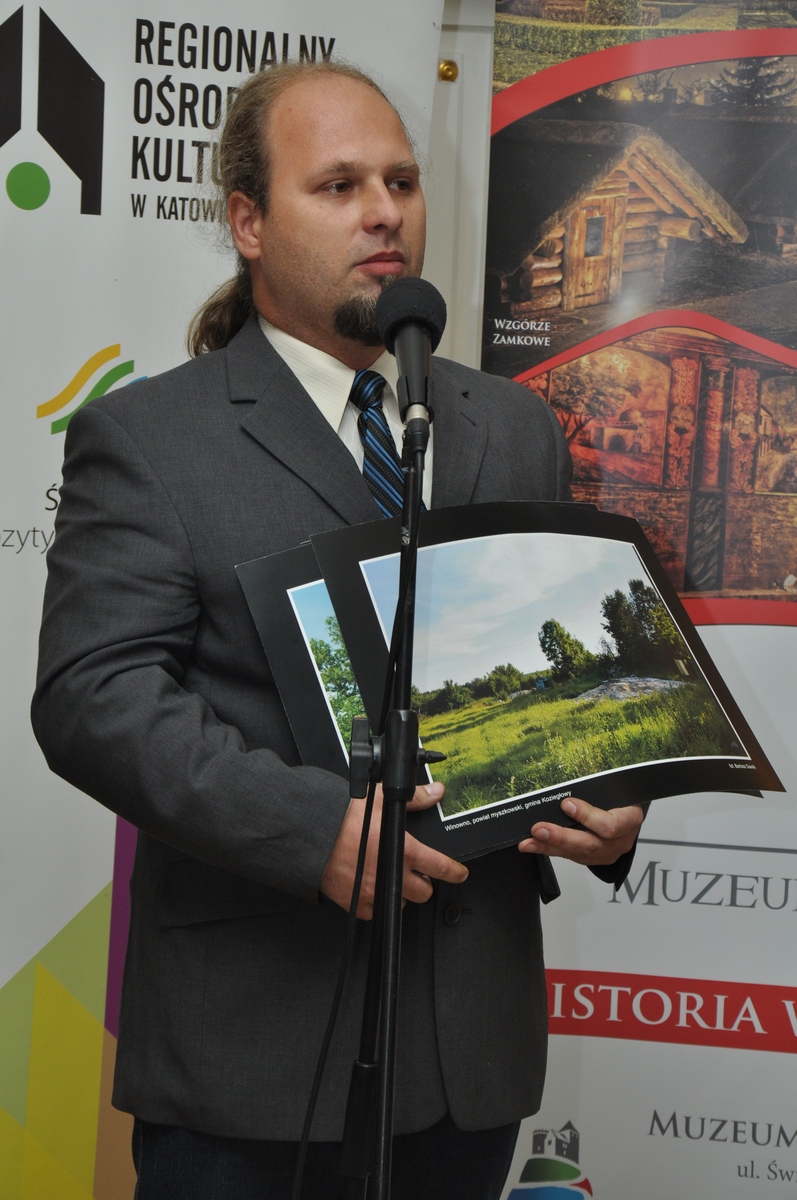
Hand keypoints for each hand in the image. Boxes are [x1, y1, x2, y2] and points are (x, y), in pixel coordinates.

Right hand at [320, 781, 467, 918]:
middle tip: (418, 873)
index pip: (441, 867)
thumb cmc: (342, 819)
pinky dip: (379, 902)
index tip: (460, 873)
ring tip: (393, 878)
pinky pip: (377, 911)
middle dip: (425, 883)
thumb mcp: (381, 800)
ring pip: (402, 903)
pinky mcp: (357, 903)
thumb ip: (415, 798)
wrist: (311, 835)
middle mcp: (393, 875)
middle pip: (424, 892)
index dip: (455, 872)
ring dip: (402, 893)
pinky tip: (374, 887)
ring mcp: (375, 892)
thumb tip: (434, 792)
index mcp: (405, 851)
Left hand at [518, 796, 643, 865]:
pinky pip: (569, 856)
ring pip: (577, 853)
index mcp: (630, 819)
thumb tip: (566, 778)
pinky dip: (549, 849)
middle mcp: (620, 841)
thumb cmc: (620, 796)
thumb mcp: (614, 786)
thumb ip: (595, 786)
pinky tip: (533, 845)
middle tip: (539, 829)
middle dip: (561, 837)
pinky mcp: (592, 859)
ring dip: (549, 846)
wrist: (627, 811)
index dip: (587, 816)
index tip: (566, 804)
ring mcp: (607, 852)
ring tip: (528, 842)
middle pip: (591, 845)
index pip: (610, 825)